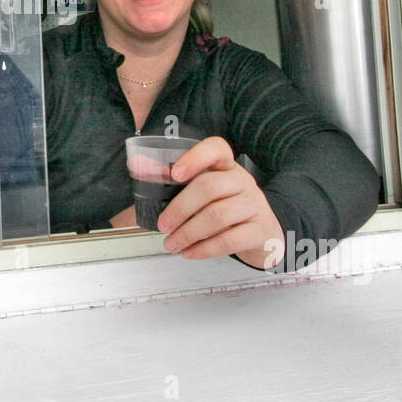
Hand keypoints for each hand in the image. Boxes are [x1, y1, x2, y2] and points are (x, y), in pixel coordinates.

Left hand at [157, 137, 285, 268]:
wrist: (263, 235)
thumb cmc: (225, 209)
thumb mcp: (203, 192)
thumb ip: (172, 181)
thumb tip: (137, 165)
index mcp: (226, 166)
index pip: (216, 149)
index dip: (195, 158)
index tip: (174, 173)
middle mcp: (242, 180)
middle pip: (209, 186)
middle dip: (180, 208)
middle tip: (163, 225)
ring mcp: (254, 204)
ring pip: (217, 215)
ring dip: (188, 232)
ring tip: (171, 244)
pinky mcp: (260, 230)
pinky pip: (230, 239)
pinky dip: (205, 249)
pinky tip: (190, 252)